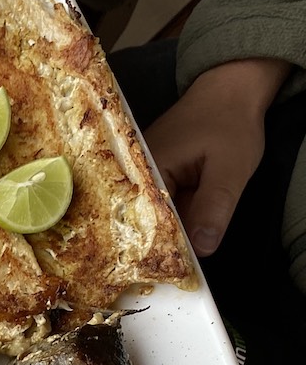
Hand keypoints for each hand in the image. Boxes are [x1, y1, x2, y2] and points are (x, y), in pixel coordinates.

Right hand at [143, 58, 289, 255]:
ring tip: (176, 261)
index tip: (172, 275)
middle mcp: (135, 174)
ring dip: (168, 235)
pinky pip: (158, 207)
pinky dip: (171, 221)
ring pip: (152, 217)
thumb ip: (215, 208)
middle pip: (143, 222)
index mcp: (148, 170)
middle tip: (176, 274)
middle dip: (161, 247)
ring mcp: (142, 175)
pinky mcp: (152, 177)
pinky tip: (182, 235)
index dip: (159, 250)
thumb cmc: (230, 122)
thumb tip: (202, 250)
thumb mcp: (230, 169)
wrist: (230, 89)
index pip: (146, 221)